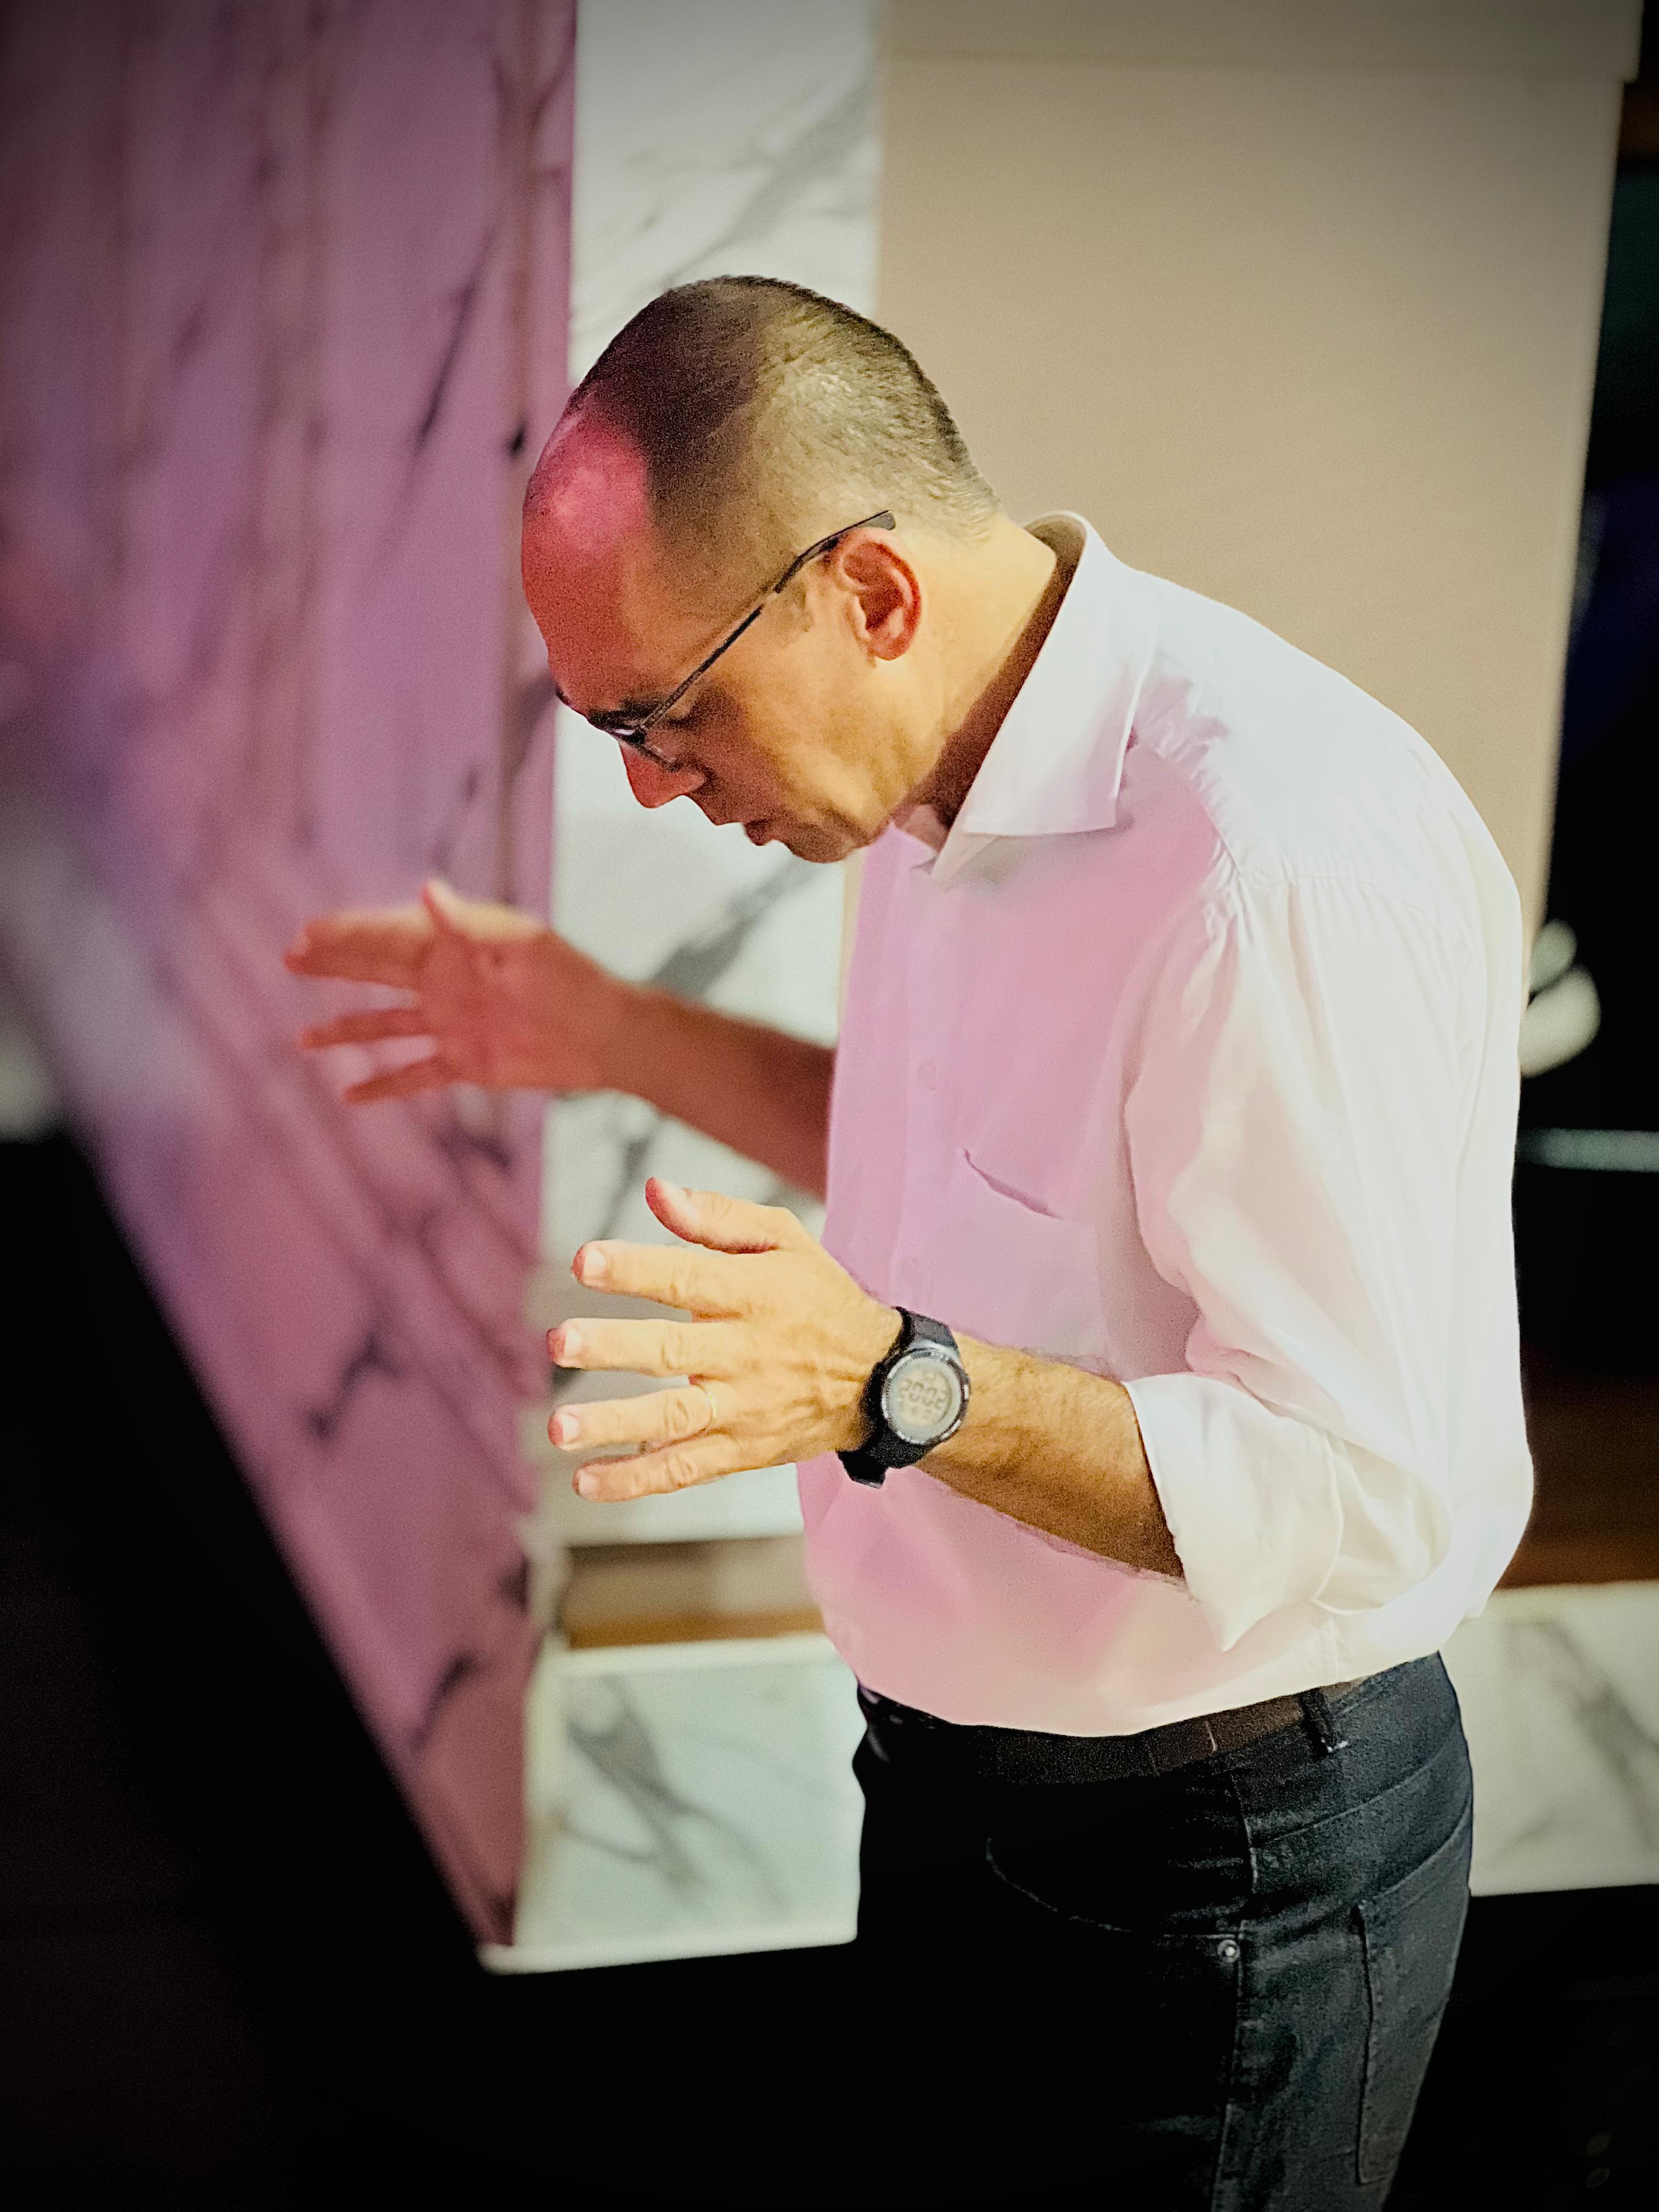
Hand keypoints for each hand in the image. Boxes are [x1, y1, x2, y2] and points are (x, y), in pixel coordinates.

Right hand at [283, 879, 623, 1101]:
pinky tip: (350, 1096)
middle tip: (290, 958)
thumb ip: (465, 924)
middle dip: (334, 966)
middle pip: (376, 972)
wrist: (606, 1032)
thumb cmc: (568, 979)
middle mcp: (446, 983)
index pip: (388, 935)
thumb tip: (424, 889)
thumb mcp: (518, 945)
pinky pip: (415, 1076)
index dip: (347, 934)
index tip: (306, 934)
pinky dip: (384, 1085)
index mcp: (454, 947)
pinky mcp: (467, 1062)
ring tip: (302, 1039)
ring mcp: (452, 1024)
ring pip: (385, 1027)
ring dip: (344, 1031)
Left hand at [548, 1177, 901, 1500]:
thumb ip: (717, 1218)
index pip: (687, 1279)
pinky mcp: (742, 1450)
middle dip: (615, 1347)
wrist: (883, 1381)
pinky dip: (637, 1480)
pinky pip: (686, 1469)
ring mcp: (743, 1408)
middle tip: (562, 1343)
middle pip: (673, 1351)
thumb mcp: (786, 1241)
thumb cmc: (819, 1298)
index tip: (584, 1261)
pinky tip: (588, 1481)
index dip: (635, 1269)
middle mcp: (746, 1353)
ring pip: (674, 1418)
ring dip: (614, 1423)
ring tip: (561, 1427)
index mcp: (754, 1294)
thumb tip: (655, 1191)